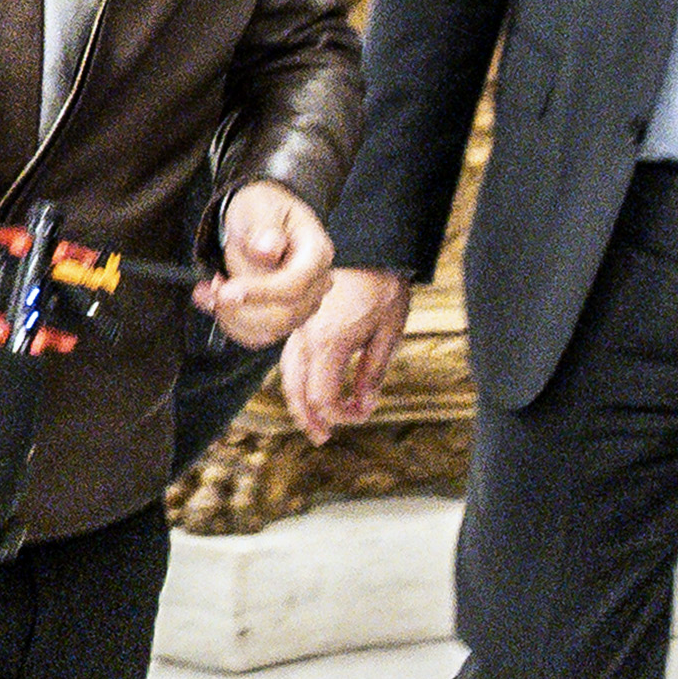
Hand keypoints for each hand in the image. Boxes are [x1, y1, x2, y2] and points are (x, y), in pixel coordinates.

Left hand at [203, 181, 336, 349]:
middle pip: (284, 316)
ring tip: (208, 290)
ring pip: (268, 331)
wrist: (263, 221)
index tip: (226, 290)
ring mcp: (303, 306)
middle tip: (211, 286)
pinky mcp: (284, 320)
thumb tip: (268, 249)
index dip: (261, 292)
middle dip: (239, 308)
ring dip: (231, 317)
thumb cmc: (264, 210)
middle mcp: (318, 284)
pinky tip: (213, 301)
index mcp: (317, 253)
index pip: (295, 284)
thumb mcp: (260, 206)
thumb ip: (265, 226)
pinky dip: (229, 324)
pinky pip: (258, 336)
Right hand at [278, 264, 409, 432]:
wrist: (367, 242)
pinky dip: (298, 377)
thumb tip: (364, 404)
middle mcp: (307, 338)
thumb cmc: (382, 283)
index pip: (323, 398)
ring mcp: (299, 328)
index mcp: (330, 343)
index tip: (360, 415)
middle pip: (297, 390)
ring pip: (288, 374)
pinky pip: (291, 356)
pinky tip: (311, 384)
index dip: (339, 416)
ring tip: (314, 418)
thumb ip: (373, 371)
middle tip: (322, 437)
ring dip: (299, 400)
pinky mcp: (300, 320)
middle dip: (308, 418)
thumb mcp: (389, 330)